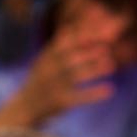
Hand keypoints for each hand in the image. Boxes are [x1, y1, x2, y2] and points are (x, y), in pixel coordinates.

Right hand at [14, 0, 129, 124]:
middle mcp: (49, 70)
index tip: (98, 31)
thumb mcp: (45, 61)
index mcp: (47, 57)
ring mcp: (54, 86)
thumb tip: (74, 28)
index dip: (83, 35)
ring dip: (94, 69)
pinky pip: (80, 97)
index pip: (66, 42)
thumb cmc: (41, 81)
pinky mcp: (60, 102)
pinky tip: (110, 90)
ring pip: (76, 75)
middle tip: (108, 47)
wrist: (24, 107)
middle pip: (71, 57)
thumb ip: (59, 46)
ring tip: (112, 65)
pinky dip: (95, 93)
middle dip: (90, 50)